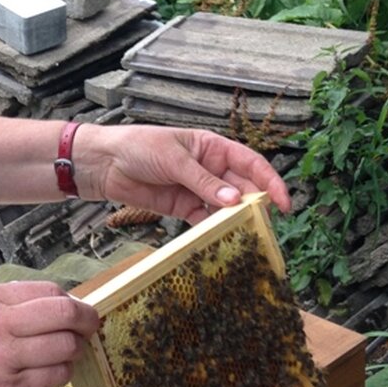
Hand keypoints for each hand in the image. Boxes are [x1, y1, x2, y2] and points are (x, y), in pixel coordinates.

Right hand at [0, 281, 98, 386]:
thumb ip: (8, 309)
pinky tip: (52, 375)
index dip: (71, 302)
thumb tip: (53, 308)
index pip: (49, 290)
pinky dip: (62, 375)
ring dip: (75, 351)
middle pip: (64, 313)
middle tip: (90, 329)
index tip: (76, 312)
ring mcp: (4, 358)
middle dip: (87, 321)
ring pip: (66, 346)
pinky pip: (55, 377)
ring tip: (67, 355)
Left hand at [81, 124, 290, 224]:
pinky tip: (220, 240)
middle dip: (255, 206)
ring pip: (226, 208)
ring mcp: (197, 189)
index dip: (270, 181)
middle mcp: (210, 168)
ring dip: (236, 221)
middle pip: (242, 188)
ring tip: (246, 237)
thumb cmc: (138, 147)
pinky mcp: (183, 207)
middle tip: (264, 227)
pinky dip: (214, 230)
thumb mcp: (173, 159)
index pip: (250, 163)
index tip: (283, 203)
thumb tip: (234, 201)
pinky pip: (206, 220)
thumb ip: (202, 181)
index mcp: (212, 147)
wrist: (104, 163)